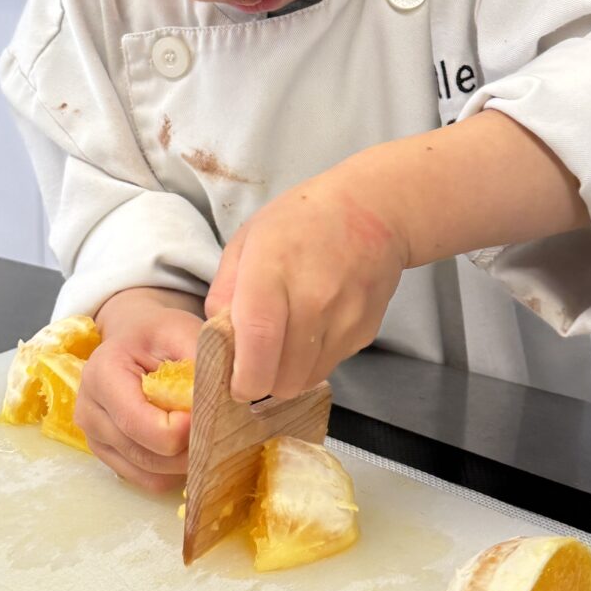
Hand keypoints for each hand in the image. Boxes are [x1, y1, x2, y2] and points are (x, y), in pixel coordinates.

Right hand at [76, 291, 201, 493]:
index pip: (141, 424)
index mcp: (102, 375)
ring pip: (150, 473)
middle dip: (189, 448)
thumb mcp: (181, 331)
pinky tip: (188, 446)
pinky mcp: (108, 455)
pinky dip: (174, 471)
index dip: (183, 429)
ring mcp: (95, 438)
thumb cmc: (158, 334)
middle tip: (220, 429)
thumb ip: (200, 361)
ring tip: (206, 435)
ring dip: (185, 462)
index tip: (212, 414)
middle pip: (147, 454)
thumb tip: (226, 398)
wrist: (133, 339)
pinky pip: (148, 480)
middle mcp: (89, 411)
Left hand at [206, 162, 408, 403]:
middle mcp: (313, 299)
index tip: (231, 381)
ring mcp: (345, 318)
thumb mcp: (247, 240)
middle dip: (262, 380)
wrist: (374, 209)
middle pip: (282, 378)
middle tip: (255, 359)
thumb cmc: (301, 219)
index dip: (241, 377)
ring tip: (285, 338)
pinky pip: (330, 365)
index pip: (257, 343)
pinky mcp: (365, 331)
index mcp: (273, 271)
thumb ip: (225, 291)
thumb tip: (217, 338)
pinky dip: (314, 359)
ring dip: (288, 372)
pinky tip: (314, 325)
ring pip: (306, 380)